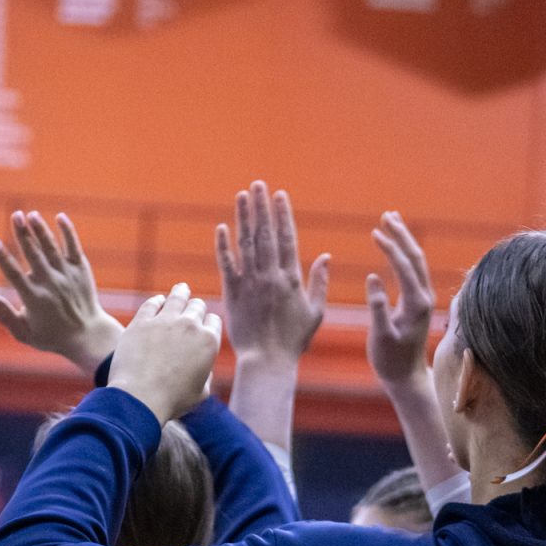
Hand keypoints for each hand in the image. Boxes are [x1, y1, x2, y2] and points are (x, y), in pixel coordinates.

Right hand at [0, 210, 121, 373]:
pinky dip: (68, 232)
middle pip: (34, 255)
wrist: (87, 335)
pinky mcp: (80, 270)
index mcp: (34, 298)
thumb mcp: (24, 333)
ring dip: (41, 230)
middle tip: (15, 215)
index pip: (15, 275)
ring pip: (52, 248)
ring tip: (31, 214)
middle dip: (23, 234)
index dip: (4, 258)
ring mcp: (67, 275)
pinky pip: (73, 247)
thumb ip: (4, 316)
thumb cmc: (50, 335)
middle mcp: (50, 284)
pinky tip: (60, 216)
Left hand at [108, 283, 221, 424]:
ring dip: (181, 292)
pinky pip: (152, 304)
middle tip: (193, 306)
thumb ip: (205, 375)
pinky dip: (157, 301)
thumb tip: (204, 370)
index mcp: (208, 341)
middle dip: (196, 307)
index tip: (203, 325)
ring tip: (182, 288)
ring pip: (177, 298)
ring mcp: (165, 321)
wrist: (140, 397)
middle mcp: (190, 326)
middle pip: (197, 306)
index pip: (213, 321)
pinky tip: (158, 301)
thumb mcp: (200, 393)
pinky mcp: (141, 321)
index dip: (208, 322)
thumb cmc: (172, 401)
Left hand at [217, 181, 329, 368]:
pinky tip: (221, 227)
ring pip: (246, 244)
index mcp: (291, 278)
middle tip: (258, 184)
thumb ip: (319, 282)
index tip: (279, 195)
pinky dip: (223, 246)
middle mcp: (269, 276)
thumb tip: (325, 255)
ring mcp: (249, 283)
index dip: (282, 214)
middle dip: (261, 207)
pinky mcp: (232, 294)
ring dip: (243, 217)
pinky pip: (226, 265)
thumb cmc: (293, 340)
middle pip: (265, 234)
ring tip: (242, 195)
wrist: (267, 360)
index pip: (287, 238)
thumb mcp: (315, 311)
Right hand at [366, 211, 434, 390]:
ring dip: (404, 240)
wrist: (406, 377)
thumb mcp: (380, 336)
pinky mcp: (418, 302)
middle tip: (387, 214)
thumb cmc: (390, 360)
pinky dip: (403, 255)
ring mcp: (423, 299)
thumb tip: (373, 278)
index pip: (404, 266)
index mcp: (415, 303)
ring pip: (416, 262)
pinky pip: (412, 271)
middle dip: (402, 234)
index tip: (375, 232)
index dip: (390, 247)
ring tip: (390, 222)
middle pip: (416, 257)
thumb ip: (377, 307)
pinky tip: (394, 248)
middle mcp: (424, 297)